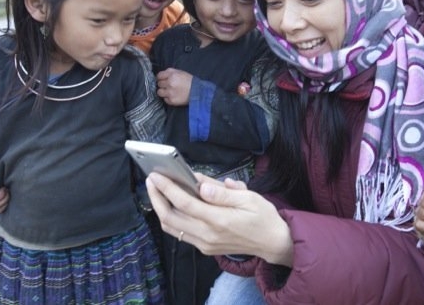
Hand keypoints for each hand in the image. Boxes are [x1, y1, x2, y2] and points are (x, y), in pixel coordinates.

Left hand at [146, 172, 293, 266]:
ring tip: (156, 190)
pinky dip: (171, 218)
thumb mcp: (249, 198)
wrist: (272, 242)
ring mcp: (205, 244)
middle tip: (151, 180)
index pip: (185, 203)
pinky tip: (170, 204)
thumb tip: (201, 184)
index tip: (157, 175)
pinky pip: (181, 233)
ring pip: (172, 227)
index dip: (168, 188)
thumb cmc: (262, 216)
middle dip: (156, 198)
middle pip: (171, 217)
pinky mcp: (205, 248)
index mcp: (220, 220)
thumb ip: (222, 192)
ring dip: (160, 209)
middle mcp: (208, 235)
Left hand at [156, 68, 192, 105]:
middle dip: (163, 84)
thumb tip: (161, 75)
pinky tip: (174, 96)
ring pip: (159, 92)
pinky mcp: (171, 101)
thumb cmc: (190, 81)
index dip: (161, 78)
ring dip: (163, 92)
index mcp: (172, 75)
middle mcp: (169, 84)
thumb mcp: (181, 72)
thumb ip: (170, 72)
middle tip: (169, 85)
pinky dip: (168, 98)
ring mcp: (170, 93)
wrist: (198, 92)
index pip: (159, 76)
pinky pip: (165, 99)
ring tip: (169, 91)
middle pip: (159, 84)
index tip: (163, 80)